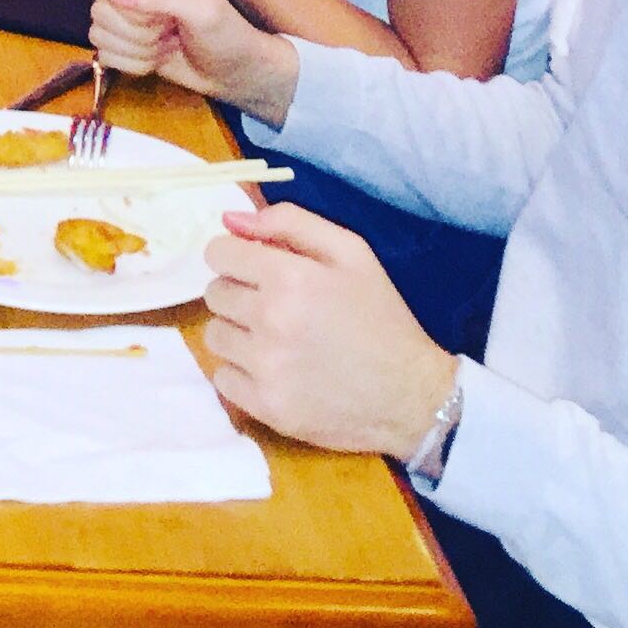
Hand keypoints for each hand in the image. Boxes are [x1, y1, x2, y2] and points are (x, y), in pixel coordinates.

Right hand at [87, 0, 297, 118]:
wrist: (237, 73)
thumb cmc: (228, 36)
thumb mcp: (201, 12)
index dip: (128, 9)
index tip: (161, 21)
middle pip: (100, 11)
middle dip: (135, 35)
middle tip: (167, 35)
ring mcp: (128, 13)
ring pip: (99, 34)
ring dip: (135, 52)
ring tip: (165, 47)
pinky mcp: (125, 40)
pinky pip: (104, 54)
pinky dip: (131, 64)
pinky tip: (156, 60)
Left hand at [200, 204, 457, 458]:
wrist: (413, 397)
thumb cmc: (380, 318)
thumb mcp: (351, 253)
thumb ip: (289, 222)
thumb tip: (230, 219)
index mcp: (290, 278)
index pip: (218, 253)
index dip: (234, 256)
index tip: (253, 269)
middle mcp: (271, 321)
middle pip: (214, 293)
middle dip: (239, 294)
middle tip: (275, 307)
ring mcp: (267, 368)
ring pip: (214, 335)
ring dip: (237, 333)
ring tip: (275, 340)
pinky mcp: (267, 407)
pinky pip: (222, 378)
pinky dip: (241, 373)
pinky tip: (274, 370)